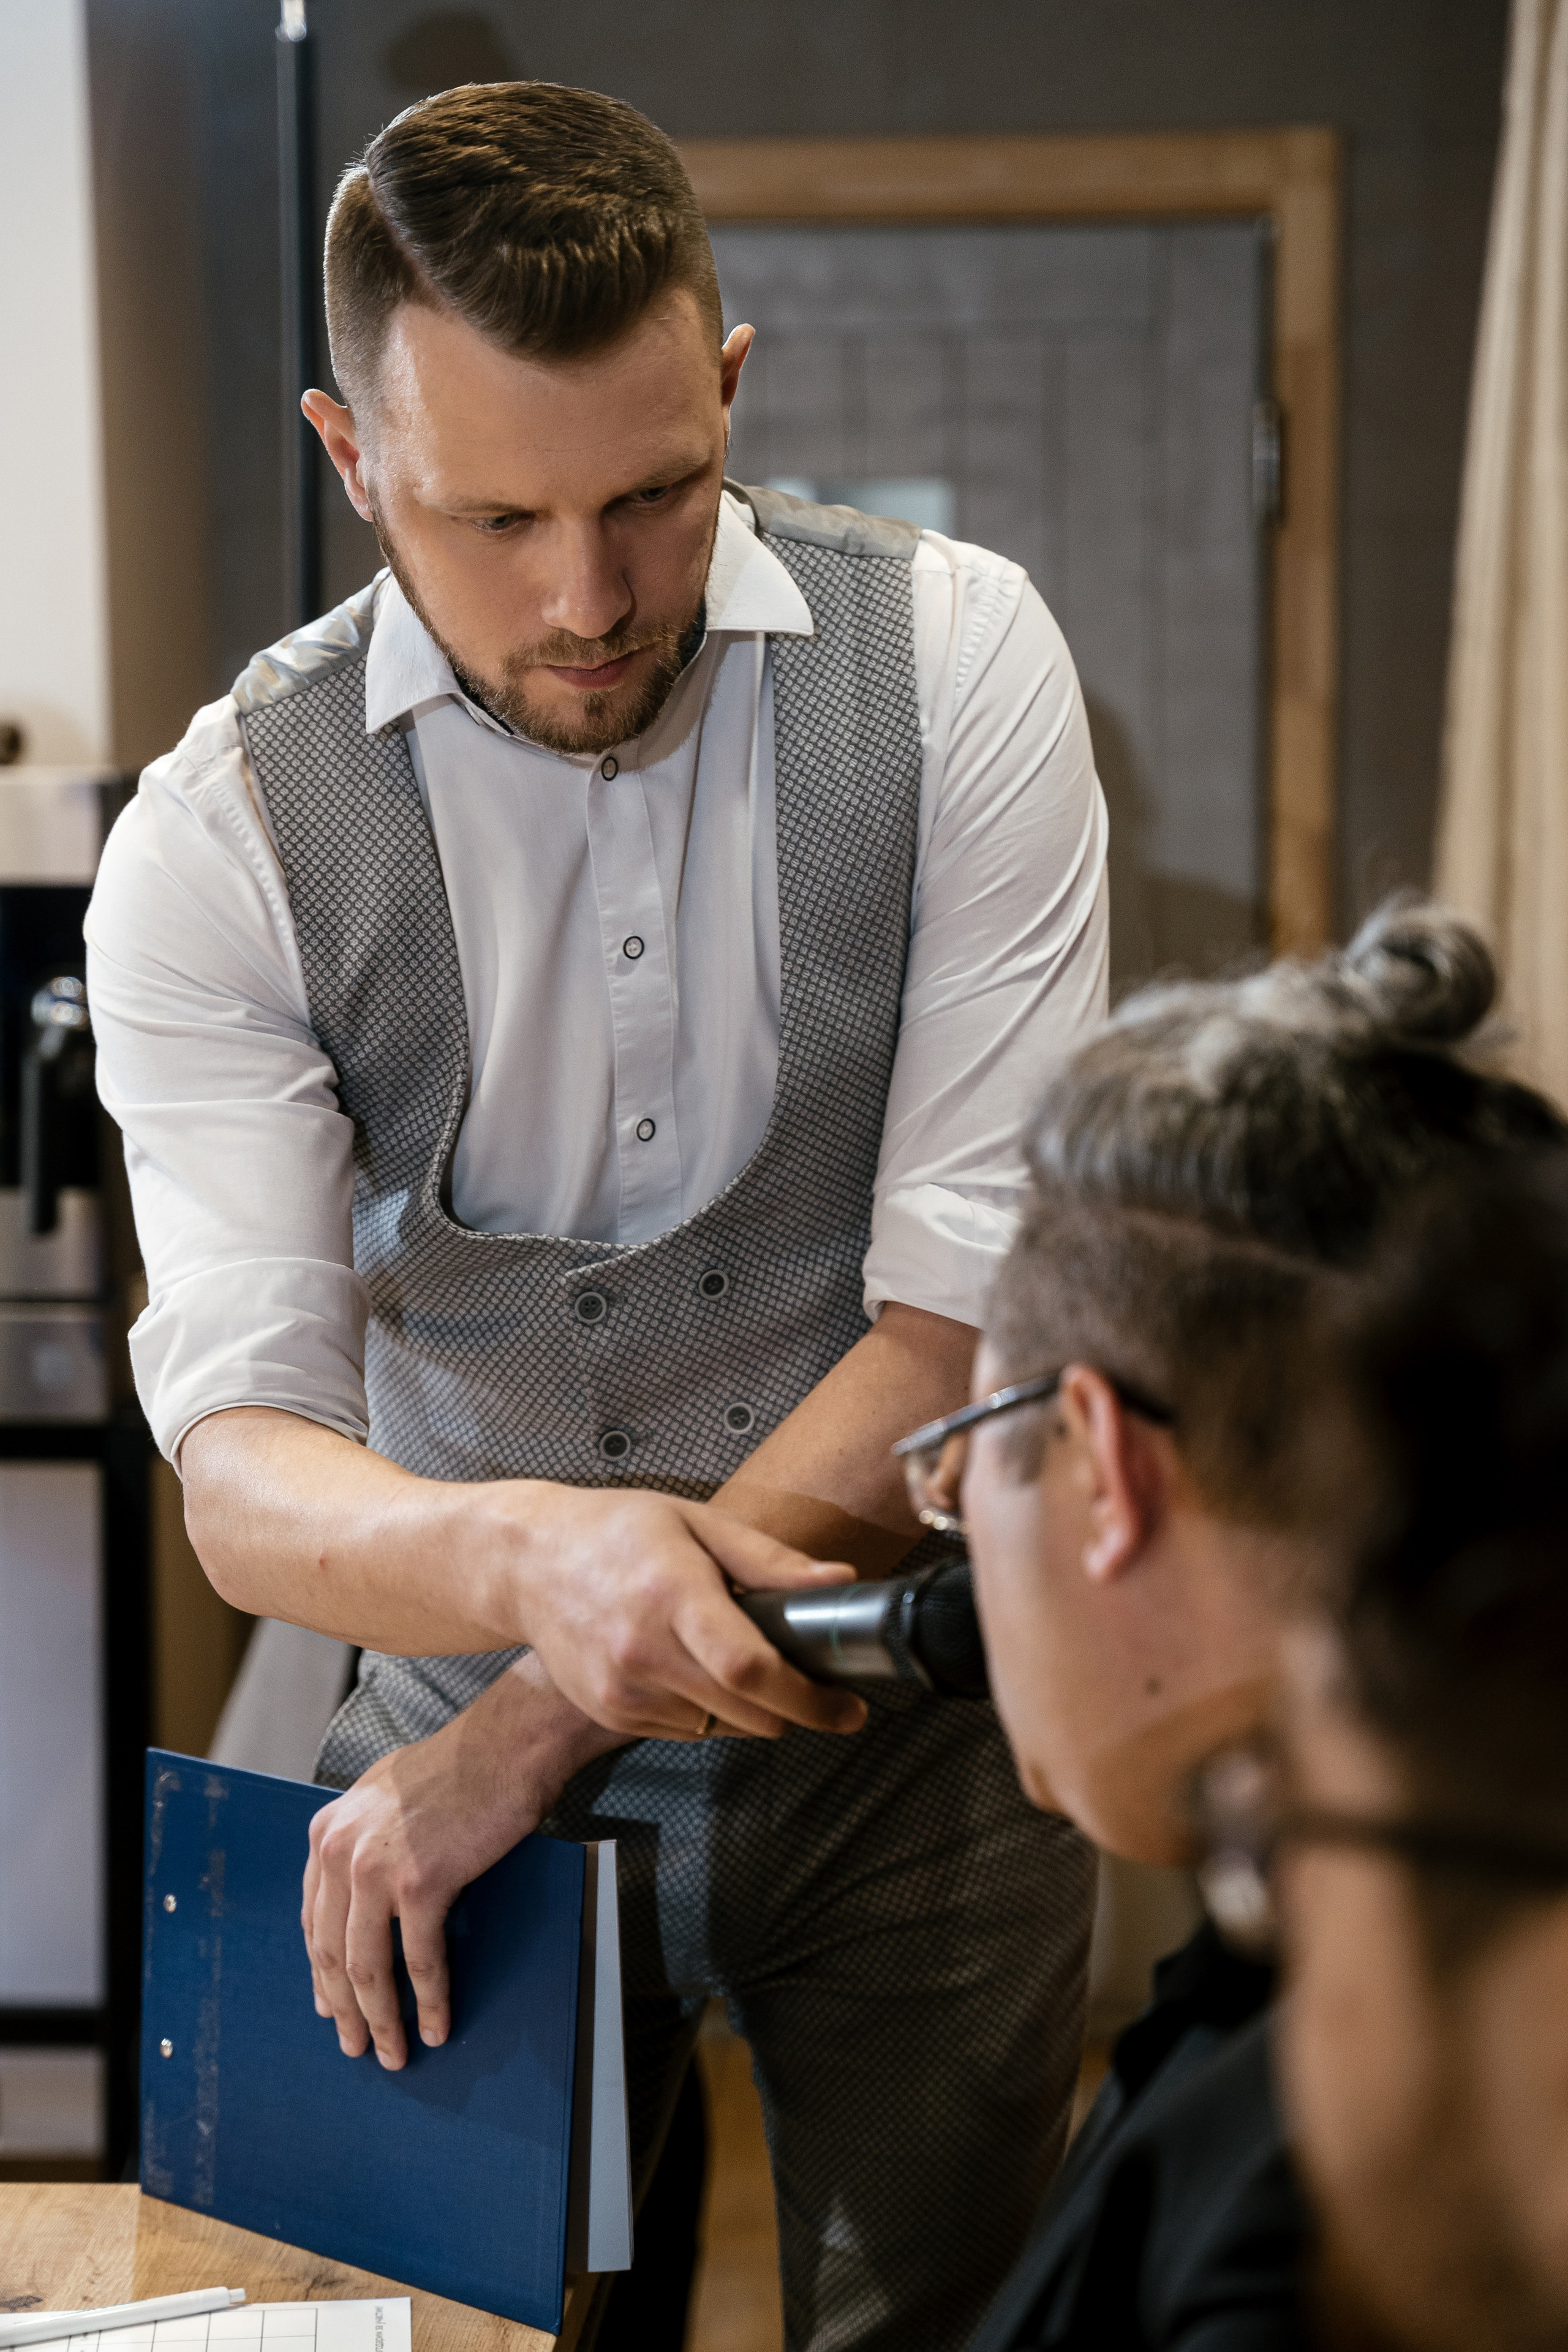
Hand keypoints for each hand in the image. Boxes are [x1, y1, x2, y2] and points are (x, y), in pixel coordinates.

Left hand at [301, 1653, 620, 2067]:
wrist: (507, 1744)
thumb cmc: (461, 1767)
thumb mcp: (386, 1796)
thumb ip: (364, 1840)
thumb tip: (359, 1893)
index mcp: (327, 1830)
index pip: (314, 1919)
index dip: (321, 1972)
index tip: (329, 2007)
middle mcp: (339, 1849)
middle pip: (332, 1951)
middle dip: (345, 2008)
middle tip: (357, 2046)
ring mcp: (375, 1867)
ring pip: (367, 1967)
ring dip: (381, 2019)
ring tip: (393, 2053)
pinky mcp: (420, 1882)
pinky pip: (420, 1959)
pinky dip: (428, 2000)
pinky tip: (435, 2026)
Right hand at [488, 1485, 868, 1739]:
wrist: (528, 1561)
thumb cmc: (616, 1531)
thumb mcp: (698, 1522)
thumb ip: (770, 1560)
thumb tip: (839, 1581)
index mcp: (672, 1594)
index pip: (749, 1668)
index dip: (809, 1697)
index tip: (849, 1706)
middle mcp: (643, 1652)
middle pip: (746, 1711)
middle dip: (796, 1708)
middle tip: (818, 1686)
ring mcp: (623, 1691)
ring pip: (721, 1726)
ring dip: (748, 1707)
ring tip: (733, 1655)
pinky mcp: (610, 1713)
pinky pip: (686, 1730)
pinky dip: (707, 1710)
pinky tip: (691, 1666)